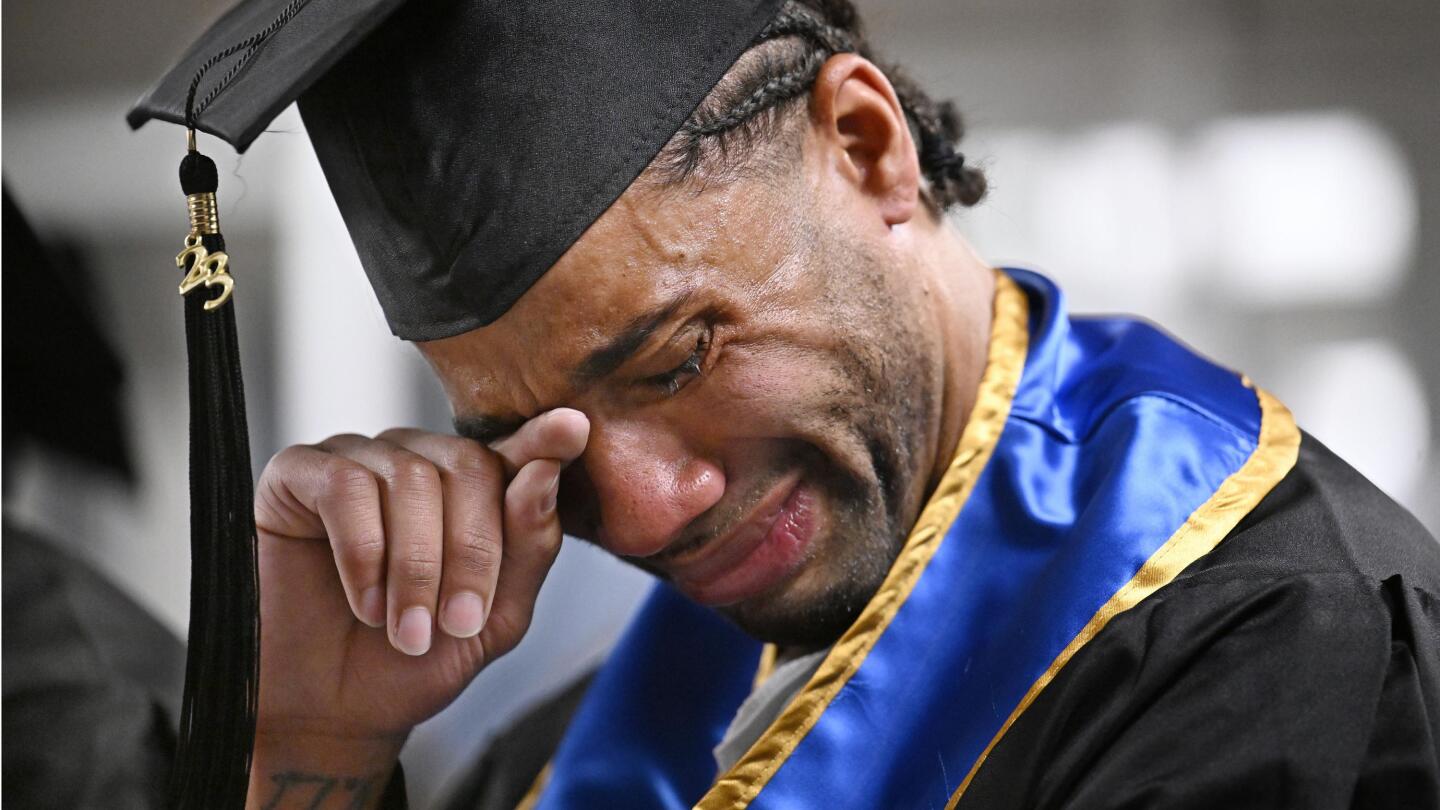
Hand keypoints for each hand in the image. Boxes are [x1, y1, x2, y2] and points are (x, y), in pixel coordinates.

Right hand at [250, 408, 588, 746]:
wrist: (337, 712)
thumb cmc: (418, 660)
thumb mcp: (496, 616)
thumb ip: (528, 546)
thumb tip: (544, 472)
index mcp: (471, 486)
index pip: (515, 452)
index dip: (543, 440)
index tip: (574, 430)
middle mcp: (417, 459)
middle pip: (467, 466)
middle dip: (471, 553)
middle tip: (456, 624)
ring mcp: (357, 459)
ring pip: (409, 478)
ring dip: (415, 568)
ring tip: (408, 631)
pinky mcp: (298, 474)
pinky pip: (346, 487)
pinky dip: (363, 552)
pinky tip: (366, 604)